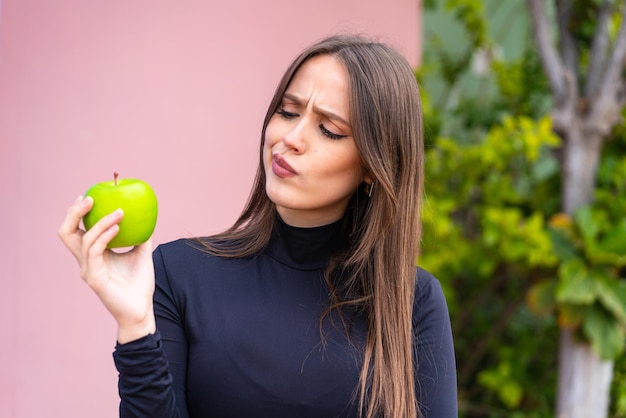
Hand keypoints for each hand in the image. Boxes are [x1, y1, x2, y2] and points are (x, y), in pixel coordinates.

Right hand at [58, 195, 156, 342]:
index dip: (77, 213)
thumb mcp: (141, 254)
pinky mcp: (94, 278)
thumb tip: (147, 216)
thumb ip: (140, 236)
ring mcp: (88, 269)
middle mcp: (86, 261)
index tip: (89, 195)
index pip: (77, 230)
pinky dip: (104, 236)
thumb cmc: (140, 284)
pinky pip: (95, 251)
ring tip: (119, 212)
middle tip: (91, 198)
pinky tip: (117, 227)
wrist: (141, 310)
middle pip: (67, 232)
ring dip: (101, 222)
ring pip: (83, 239)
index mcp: (94, 255)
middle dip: (75, 212)